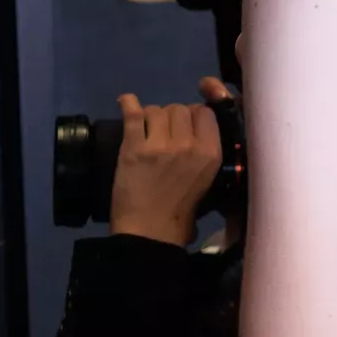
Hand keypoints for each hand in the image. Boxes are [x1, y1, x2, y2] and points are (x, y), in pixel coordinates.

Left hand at [111, 78, 226, 245]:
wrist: (150, 233)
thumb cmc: (180, 215)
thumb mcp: (206, 182)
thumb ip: (202, 154)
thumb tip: (191, 134)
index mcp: (211, 154)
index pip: (205, 113)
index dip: (194, 116)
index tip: (185, 127)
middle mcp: (188, 145)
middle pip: (180, 107)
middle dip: (171, 117)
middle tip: (163, 133)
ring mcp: (160, 145)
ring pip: (157, 109)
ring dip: (151, 116)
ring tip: (145, 131)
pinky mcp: (133, 147)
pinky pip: (132, 113)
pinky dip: (128, 104)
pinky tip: (126, 102)